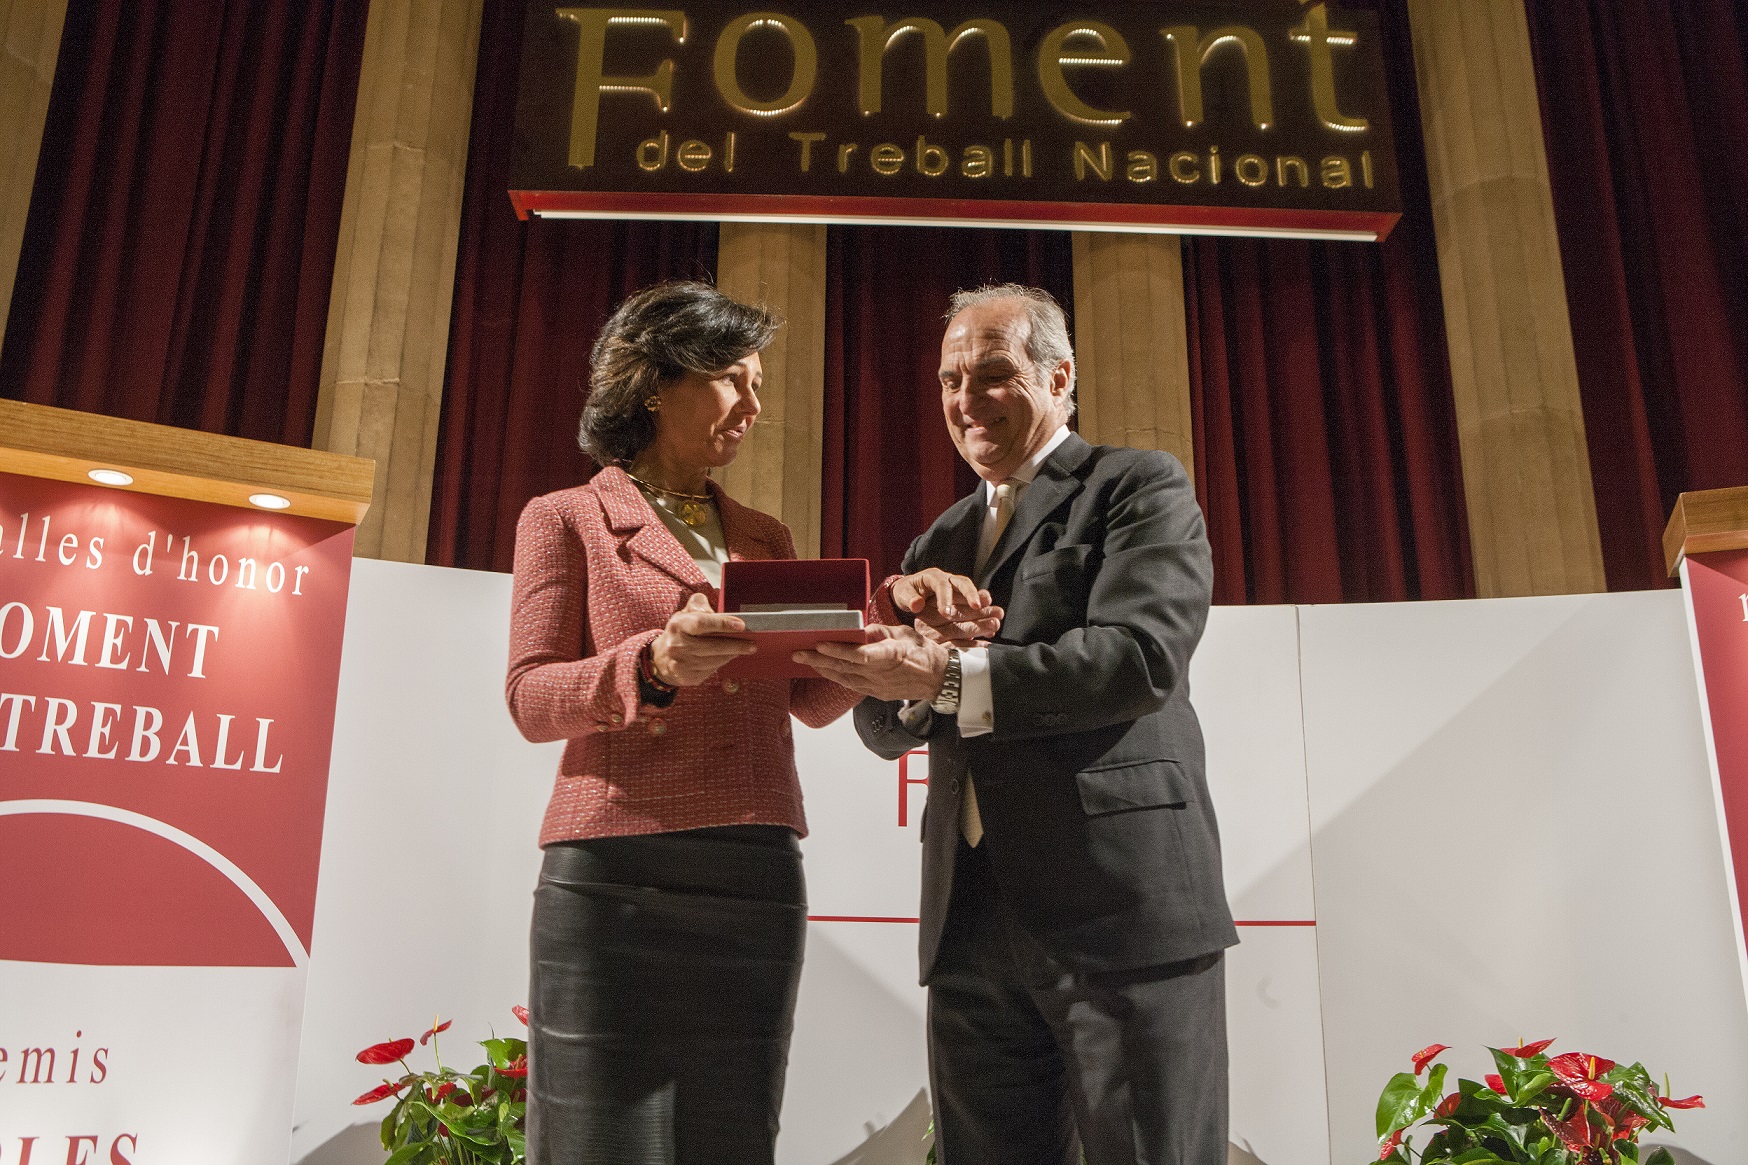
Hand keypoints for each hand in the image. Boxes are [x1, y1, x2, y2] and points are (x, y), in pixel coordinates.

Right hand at [649, 593, 755, 685]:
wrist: (661, 659)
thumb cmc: (680, 632)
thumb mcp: (685, 614)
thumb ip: (699, 604)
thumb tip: (717, 608)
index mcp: (678, 625)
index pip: (702, 623)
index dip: (722, 624)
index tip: (741, 625)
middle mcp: (678, 645)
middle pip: (713, 646)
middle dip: (736, 645)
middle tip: (752, 644)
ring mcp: (682, 663)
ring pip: (715, 660)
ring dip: (732, 654)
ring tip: (744, 649)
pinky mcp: (687, 677)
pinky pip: (711, 670)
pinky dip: (722, 663)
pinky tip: (728, 657)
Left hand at [793, 624, 948, 701]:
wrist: (940, 679)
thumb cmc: (923, 652)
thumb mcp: (904, 634)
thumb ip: (880, 632)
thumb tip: (858, 629)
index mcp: (891, 655)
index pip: (860, 655)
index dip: (838, 651)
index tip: (820, 645)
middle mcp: (882, 674)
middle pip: (845, 667)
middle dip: (819, 660)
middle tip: (798, 653)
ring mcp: (879, 686)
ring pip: (844, 678)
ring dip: (823, 669)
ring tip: (804, 660)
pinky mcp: (877, 693)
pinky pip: (851, 685)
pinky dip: (836, 677)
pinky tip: (824, 670)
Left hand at [890, 568, 1002, 647]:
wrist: (910, 593)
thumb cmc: (906, 593)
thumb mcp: (902, 594)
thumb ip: (909, 598)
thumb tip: (917, 604)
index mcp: (932, 577)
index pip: (940, 584)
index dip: (945, 597)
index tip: (946, 613)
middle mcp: (948, 580)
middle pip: (963, 583)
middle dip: (971, 594)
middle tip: (978, 607)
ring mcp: (957, 589)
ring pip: (973, 593)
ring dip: (983, 603)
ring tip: (995, 614)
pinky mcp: (963, 600)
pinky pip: (975, 606)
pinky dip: (983, 616)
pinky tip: (991, 627)